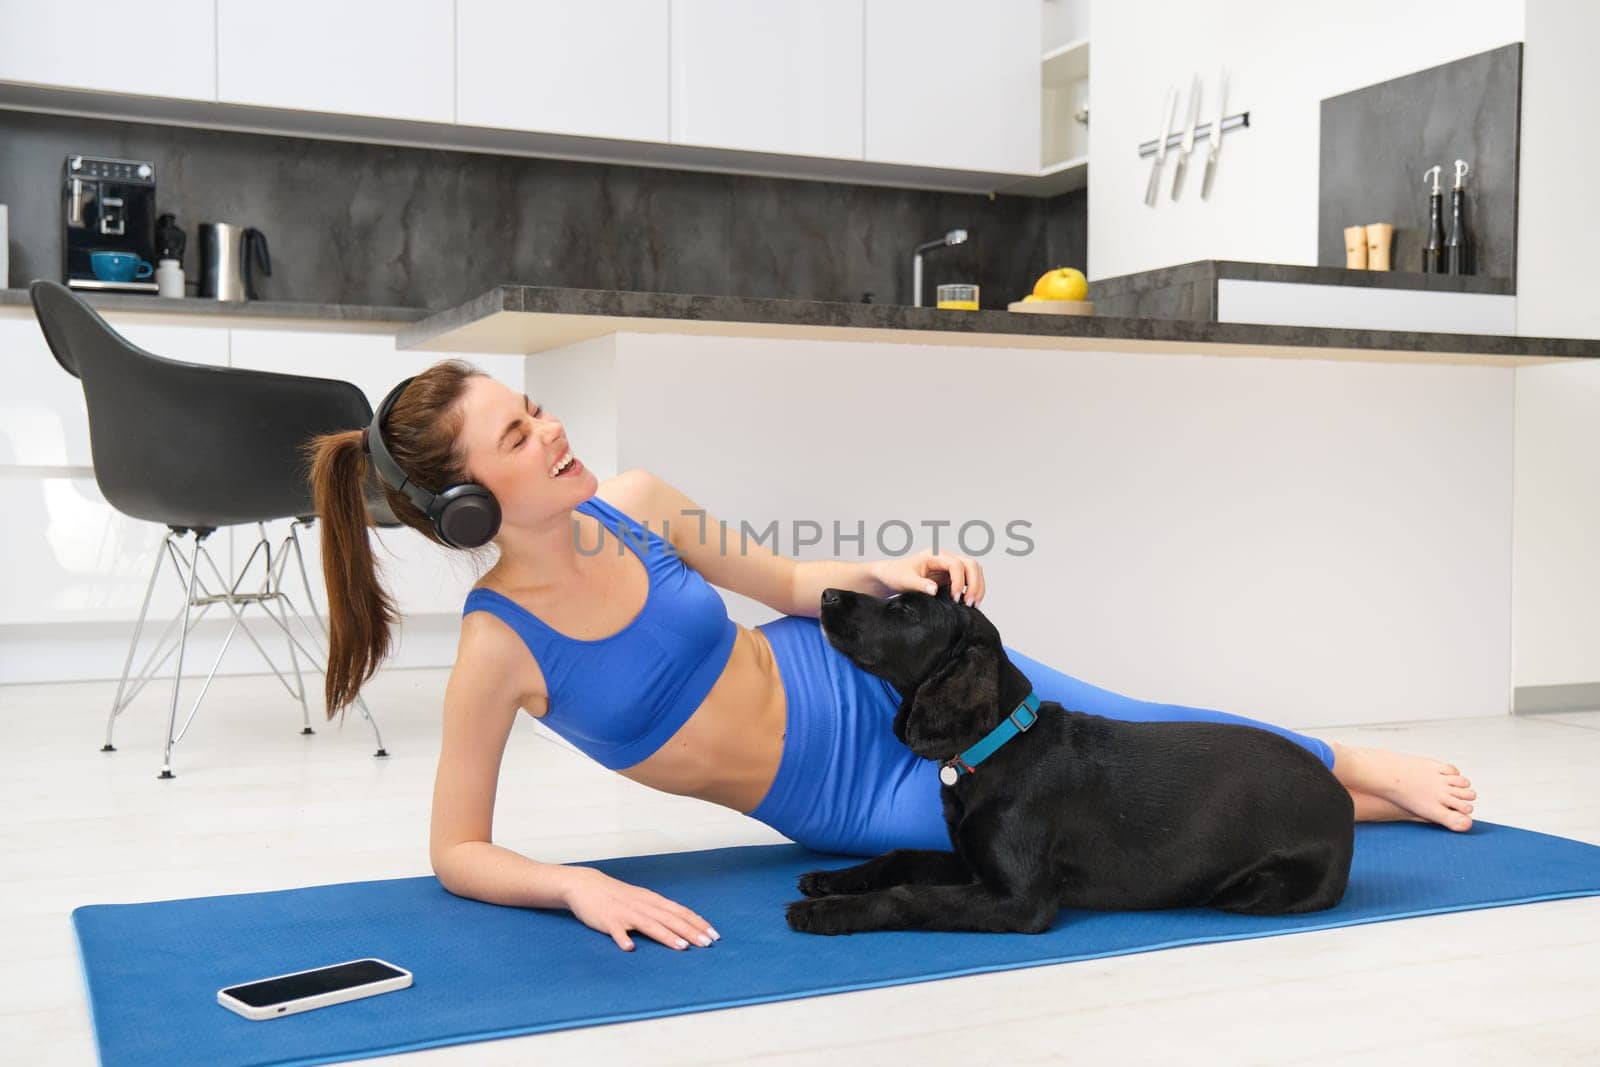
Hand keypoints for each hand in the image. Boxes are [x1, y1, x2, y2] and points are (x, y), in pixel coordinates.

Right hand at [562, 867, 719, 951]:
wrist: (586, 885)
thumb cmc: (617, 895)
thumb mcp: (642, 900)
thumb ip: (659, 911)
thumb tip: (682, 924)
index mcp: (652, 901)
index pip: (680, 911)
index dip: (697, 923)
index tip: (714, 934)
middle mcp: (643, 906)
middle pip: (670, 919)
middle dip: (690, 931)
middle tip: (707, 944)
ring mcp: (625, 913)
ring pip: (649, 924)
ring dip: (666, 936)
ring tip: (681, 947)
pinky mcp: (608, 921)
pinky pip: (616, 931)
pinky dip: (623, 939)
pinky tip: (629, 947)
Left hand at [872, 551, 985, 605]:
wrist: (892, 576)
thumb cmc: (896, 575)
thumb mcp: (905, 580)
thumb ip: (920, 584)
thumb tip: (934, 590)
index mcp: (934, 555)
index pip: (956, 564)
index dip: (959, 581)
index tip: (955, 599)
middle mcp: (945, 557)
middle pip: (971, 564)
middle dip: (974, 583)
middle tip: (970, 603)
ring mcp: (950, 566)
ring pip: (974, 570)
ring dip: (977, 586)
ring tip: (973, 604)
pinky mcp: (951, 575)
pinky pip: (969, 578)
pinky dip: (973, 589)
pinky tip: (969, 602)